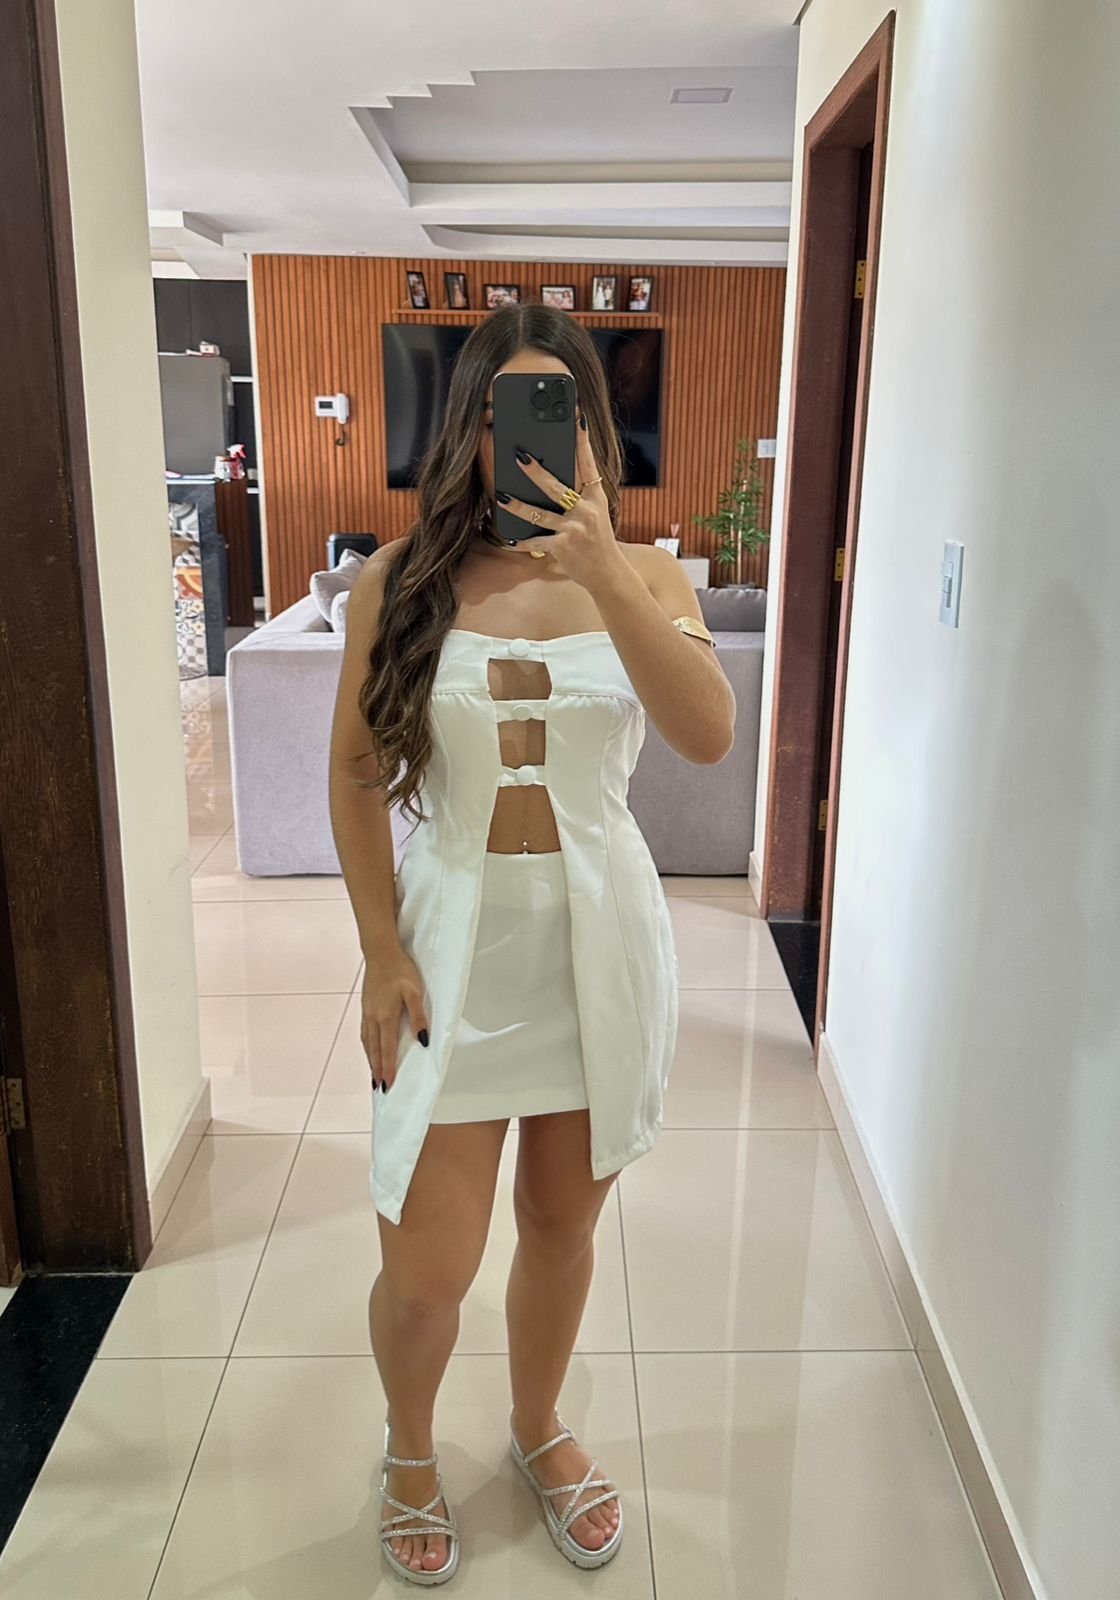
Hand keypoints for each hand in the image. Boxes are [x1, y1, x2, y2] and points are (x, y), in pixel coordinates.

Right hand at [361, 952, 428, 1091]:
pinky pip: (365, 1032)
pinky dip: (367, 1046)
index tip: (388, 1084)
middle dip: (377, 1070)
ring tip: (374, 1074)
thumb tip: (423, 1040)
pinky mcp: (365, 1006)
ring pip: (368, 1042)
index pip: (387, 1049)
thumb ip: (418, 1017)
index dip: (388, 1068)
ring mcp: (367, 1012)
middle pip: (374, 1050)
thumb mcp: (414, 992)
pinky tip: (369, 1048)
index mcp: (385, 1016)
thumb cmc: (399, 970)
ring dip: (371, 1060)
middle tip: (380, 1088)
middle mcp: (373, 1017)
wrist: (379, 952)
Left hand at [498, 419, 625, 592]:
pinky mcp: (562, 548)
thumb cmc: (598, 540)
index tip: (578, 419)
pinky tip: (509, 538)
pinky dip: (521, 542)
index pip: (589, 465)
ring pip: (540, 514)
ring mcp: (574, 530)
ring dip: (519, 506)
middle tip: (519, 456)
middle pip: (557, 487)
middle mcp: (587, 511)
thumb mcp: (597, 513)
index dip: (583, 442)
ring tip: (503, 496)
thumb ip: (580, 495)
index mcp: (596, 498)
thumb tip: (552, 477)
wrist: (609, 574)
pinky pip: (536, 542)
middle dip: (536, 471)